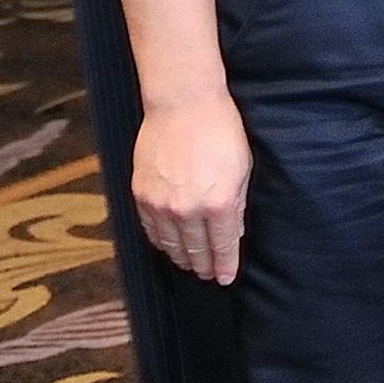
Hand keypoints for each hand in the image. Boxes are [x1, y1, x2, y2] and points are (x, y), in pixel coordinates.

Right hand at [134, 94, 250, 283]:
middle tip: (207, 274)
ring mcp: (160, 204)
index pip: (221, 246)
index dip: (224, 265)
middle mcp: (186, 210)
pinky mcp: (141, 194)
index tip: (225, 278)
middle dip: (202, 265)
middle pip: (194, 250)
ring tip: (188, 264)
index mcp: (217, 204)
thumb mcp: (242, 168)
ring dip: (180, 257)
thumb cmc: (221, 130)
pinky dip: (159, 240)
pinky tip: (166, 244)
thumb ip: (237, 203)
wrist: (183, 105)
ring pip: (169, 244)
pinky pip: (149, 229)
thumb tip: (232, 231)